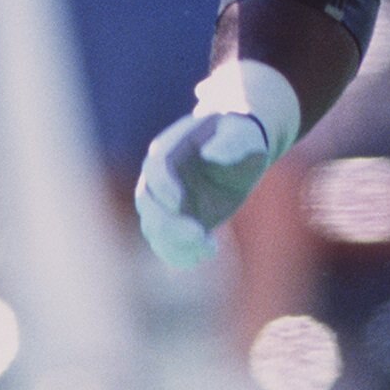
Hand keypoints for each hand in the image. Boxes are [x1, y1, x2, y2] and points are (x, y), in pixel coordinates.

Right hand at [135, 110, 270, 268]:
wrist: (241, 152)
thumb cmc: (241, 135)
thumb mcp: (242, 133)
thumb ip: (230, 142)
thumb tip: (211, 155)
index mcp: (171, 148)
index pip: (155, 168)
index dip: (163, 186)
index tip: (180, 203)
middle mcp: (161, 178)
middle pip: (147, 204)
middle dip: (167, 224)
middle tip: (198, 235)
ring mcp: (166, 202)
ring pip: (154, 229)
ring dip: (175, 245)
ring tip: (209, 248)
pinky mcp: (178, 222)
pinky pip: (168, 245)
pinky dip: (181, 256)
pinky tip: (207, 252)